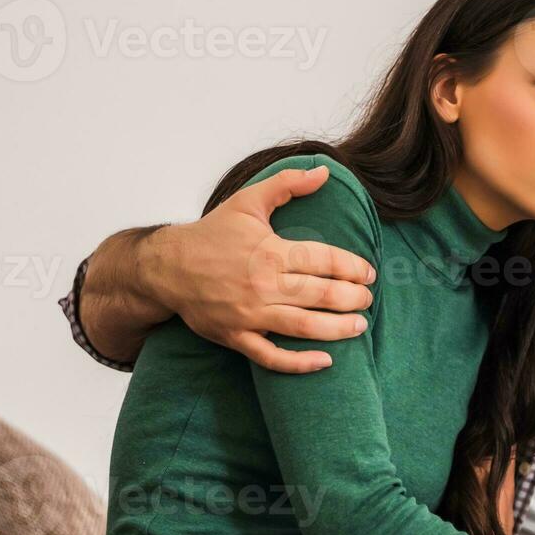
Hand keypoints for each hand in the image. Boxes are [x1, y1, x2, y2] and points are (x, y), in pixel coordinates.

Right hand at [153, 165, 376, 372]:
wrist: (166, 267)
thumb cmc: (212, 234)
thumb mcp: (248, 202)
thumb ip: (288, 184)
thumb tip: (323, 171)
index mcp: (269, 251)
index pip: (324, 260)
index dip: (353, 267)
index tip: (369, 273)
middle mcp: (262, 284)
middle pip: (321, 295)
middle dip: (353, 299)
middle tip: (368, 299)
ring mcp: (249, 314)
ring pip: (304, 327)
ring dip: (338, 329)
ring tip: (359, 326)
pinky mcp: (236, 337)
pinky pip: (271, 357)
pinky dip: (299, 363)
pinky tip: (325, 361)